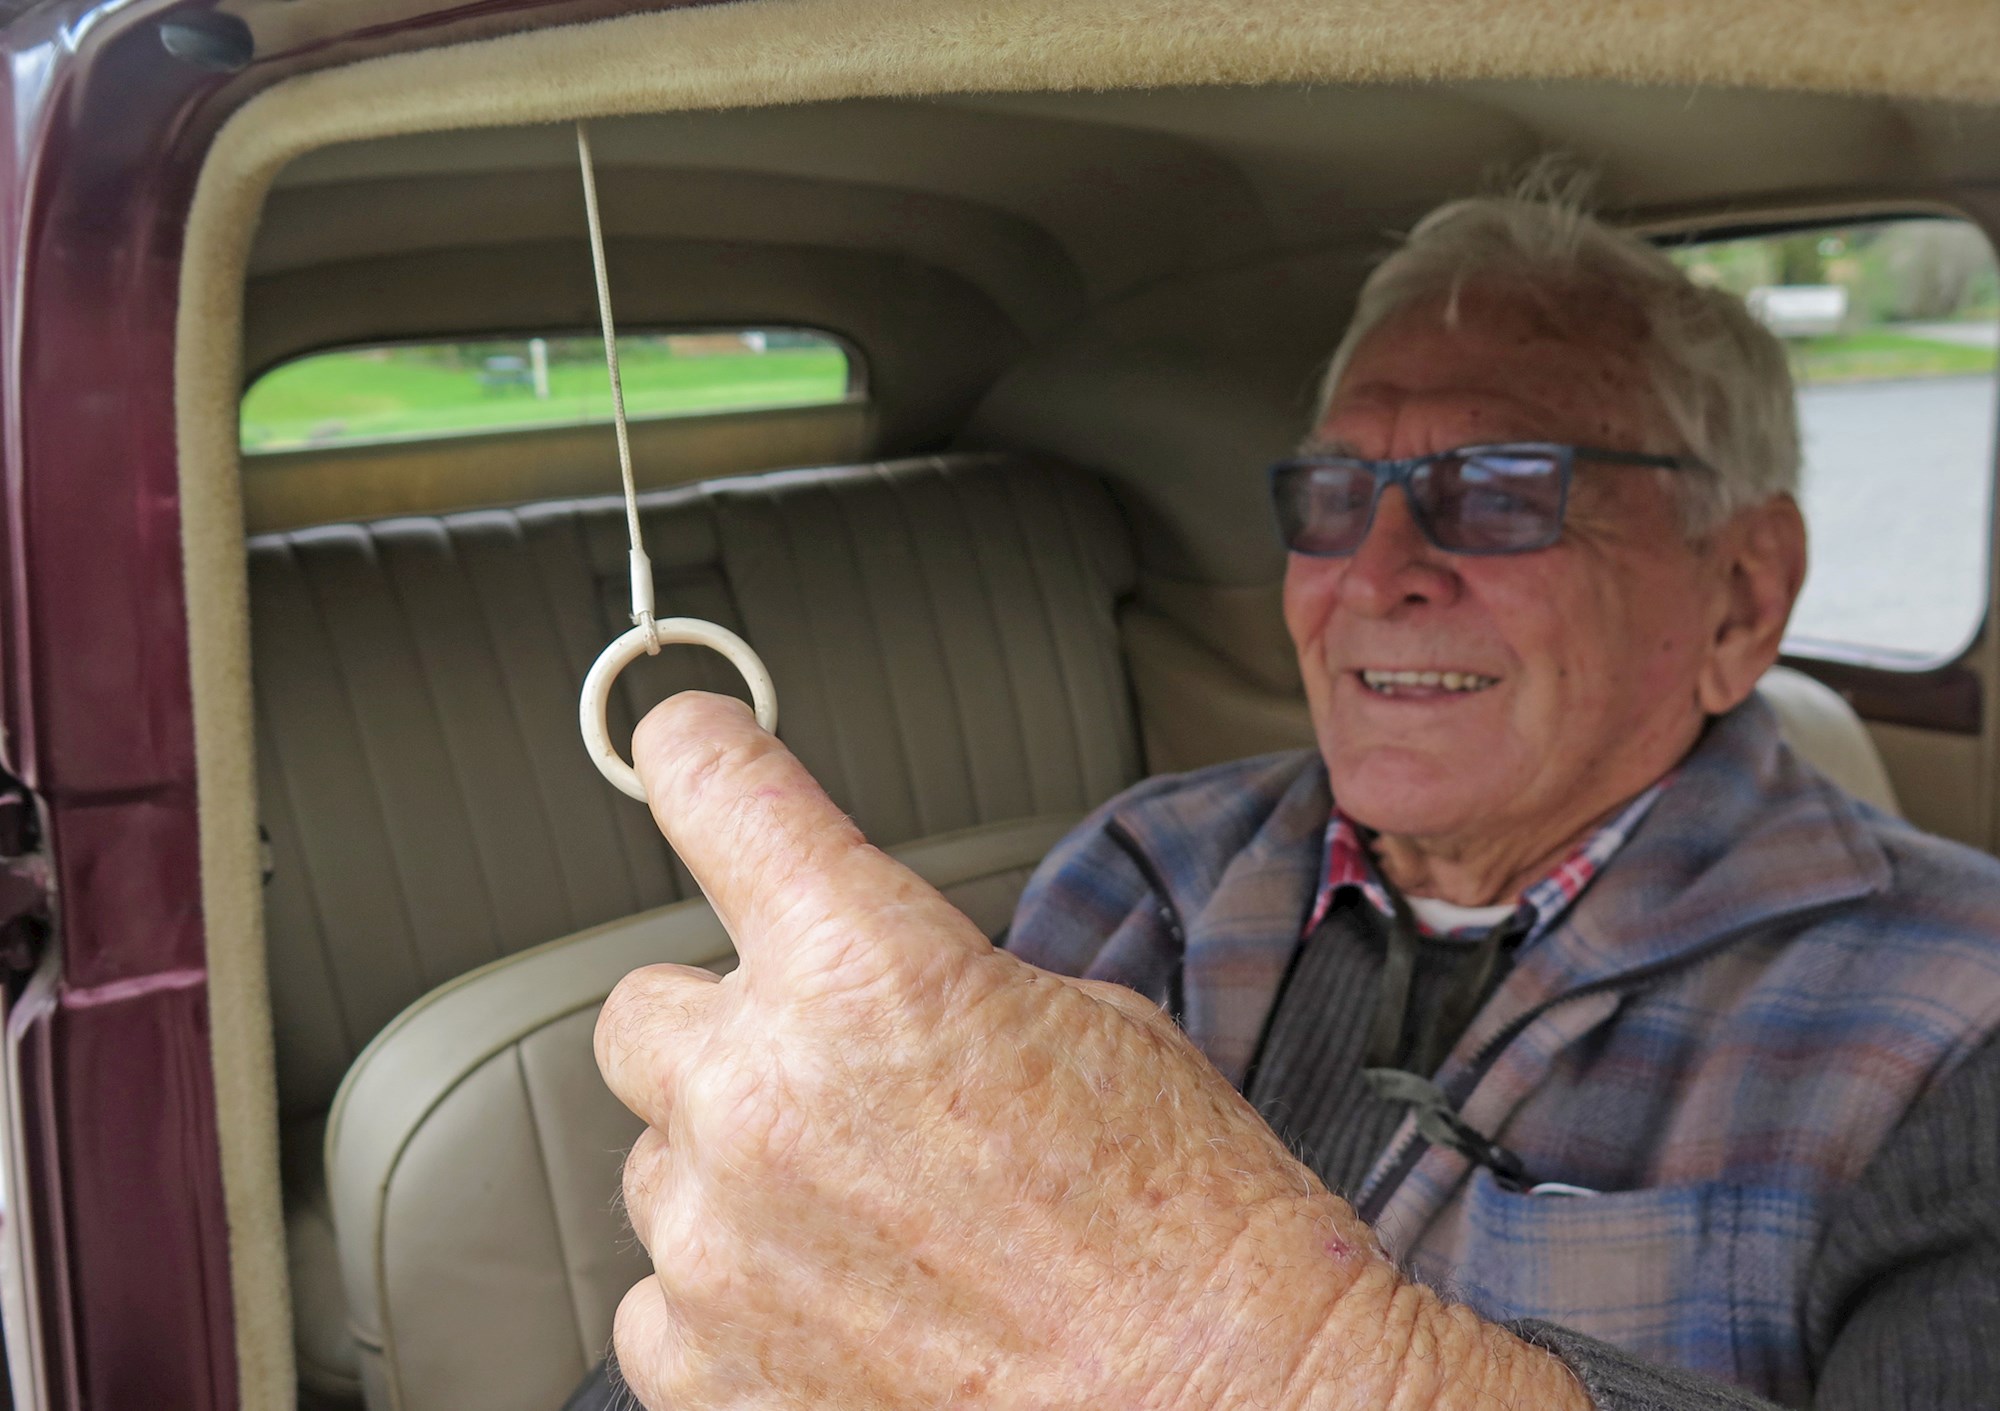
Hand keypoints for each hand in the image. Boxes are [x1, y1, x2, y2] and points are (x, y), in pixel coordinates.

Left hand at [598, 693, 1584, 1408]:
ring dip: (738, 1176)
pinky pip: (662, 1304)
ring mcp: (721, 1252)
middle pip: (642, 1011)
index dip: (700, 758)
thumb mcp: (1081, 1025)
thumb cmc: (1192, 1227)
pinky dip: (735, 1302)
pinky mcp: (707, 1382)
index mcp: (866, 970)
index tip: (689, 753)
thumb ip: (922, 983)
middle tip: (830, 1082)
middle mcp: (763, 1099)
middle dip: (725, 1033)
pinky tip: (849, 1310)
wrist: (1234, 1407)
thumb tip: (851, 986)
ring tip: (874, 1226)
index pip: (716, 792)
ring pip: (657, 1167)